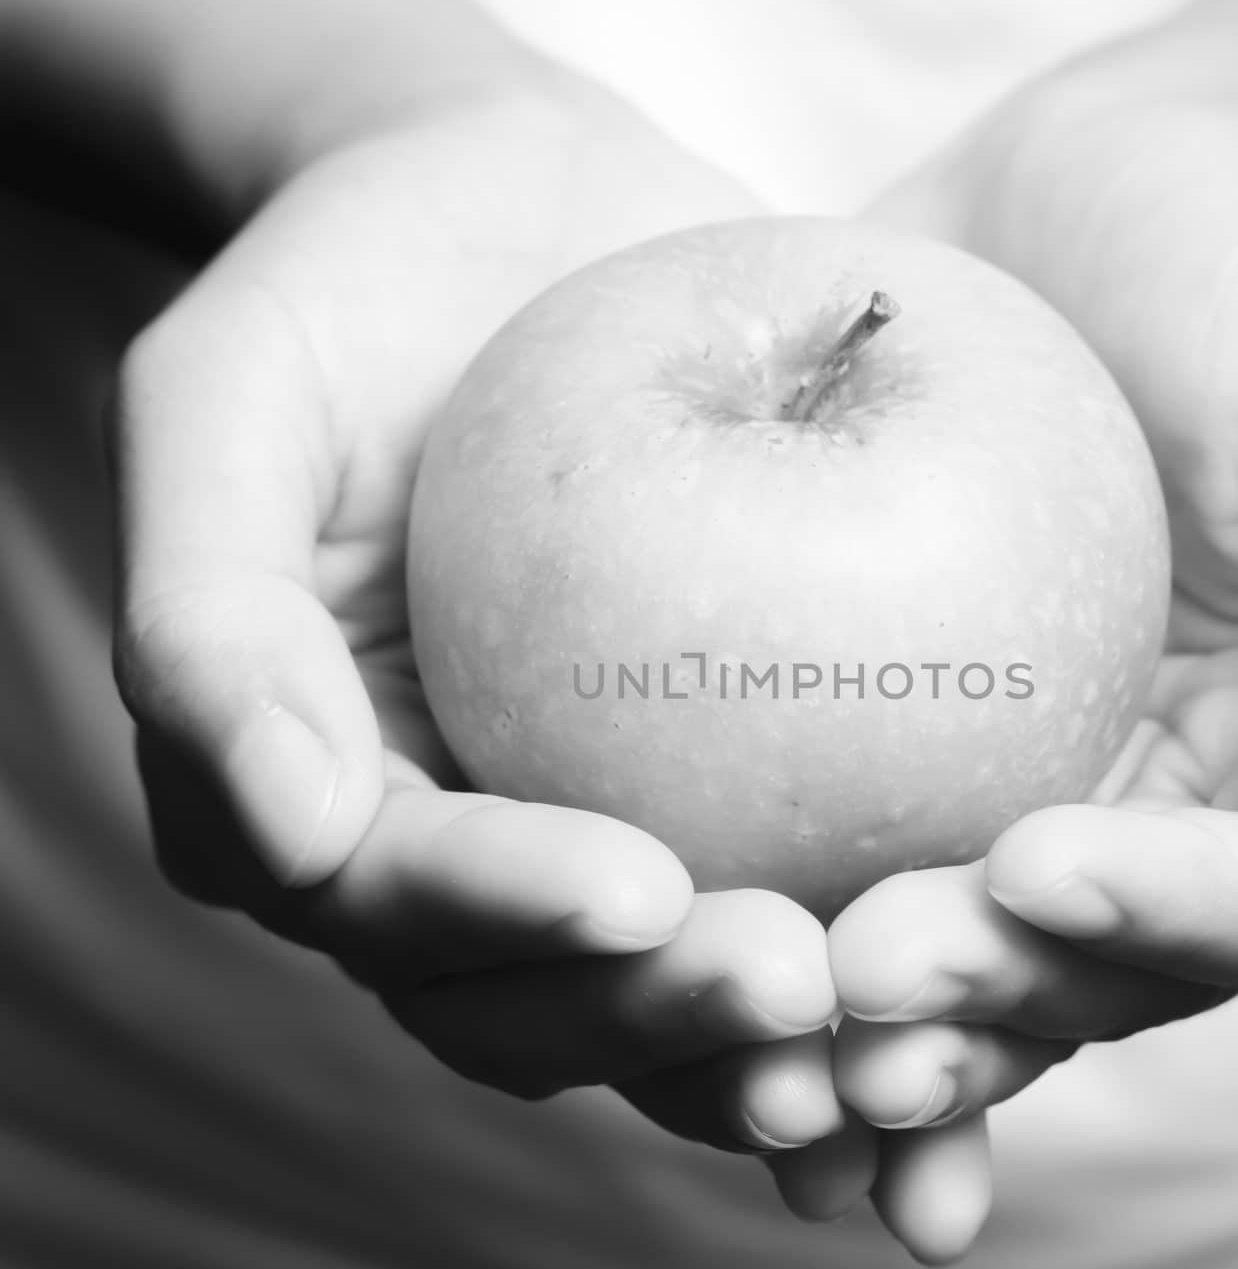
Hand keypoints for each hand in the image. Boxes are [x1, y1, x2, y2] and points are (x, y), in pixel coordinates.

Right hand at [111, 83, 843, 1157]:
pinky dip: (890, 942)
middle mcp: (459, 856)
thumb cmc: (357, 291)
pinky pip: (812, 884)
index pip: (394, 902)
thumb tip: (290, 827)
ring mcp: (596, 833)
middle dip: (660, 1021)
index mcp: (319, 801)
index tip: (636, 889)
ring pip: (679, 997)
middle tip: (793, 981)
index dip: (502, 920)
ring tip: (900, 1026)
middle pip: (541, 1005)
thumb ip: (212, 613)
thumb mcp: (229, 396)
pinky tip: (993, 942)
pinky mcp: (735, 793)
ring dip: (786, 1046)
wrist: (520, 223)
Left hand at [817, 90, 1237, 1262]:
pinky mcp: (914, 762)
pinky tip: (697, 993)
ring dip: (882, 1037)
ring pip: (977, 968)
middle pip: (1106, 975)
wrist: (1073, 193)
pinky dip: (794, 953)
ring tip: (775, 1044)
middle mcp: (1184, 813)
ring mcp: (1042, 794)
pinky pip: (858, 872)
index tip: (1031, 865)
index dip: (1166, 916)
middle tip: (861, 982)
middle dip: (994, 1003)